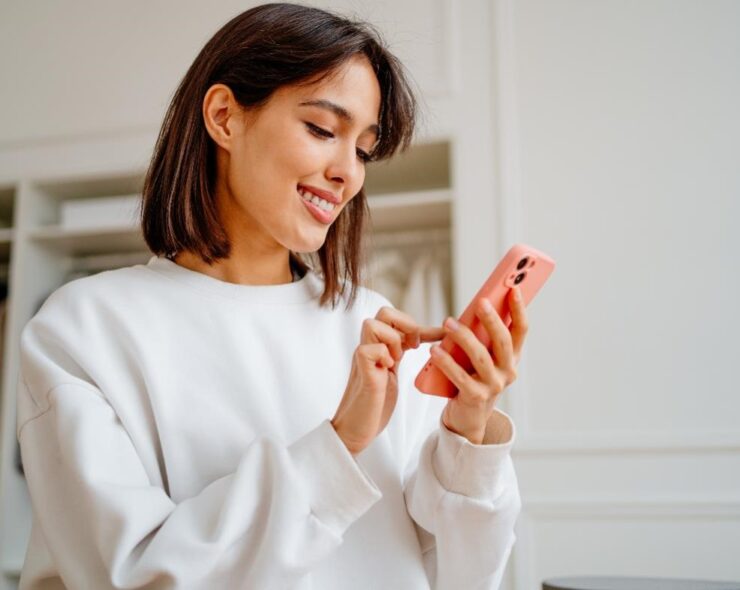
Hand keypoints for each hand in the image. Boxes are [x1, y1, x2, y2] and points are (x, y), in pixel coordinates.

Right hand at [332, 306, 444, 454]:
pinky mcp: (362, 373)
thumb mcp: (392, 374)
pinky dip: (382, 355)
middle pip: (383, 312)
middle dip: (405, 323)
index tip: (442, 334)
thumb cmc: (374, 405)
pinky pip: (368, 350)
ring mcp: (363, 359)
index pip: (396, 320)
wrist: (355, 431)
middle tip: (414, 345)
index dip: (421, 325)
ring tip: (398, 358)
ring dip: (392, 338)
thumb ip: (399, 356)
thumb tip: (423, 345)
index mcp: (379, 347)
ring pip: (371, 324)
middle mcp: (369, 348)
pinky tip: (388, 369)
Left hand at [430, 287, 527, 444]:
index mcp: (512, 358)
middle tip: (480, 302)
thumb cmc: (472, 378)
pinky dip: (446, 362)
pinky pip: (460, 377)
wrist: (467, 417)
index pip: (521, 330)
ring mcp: (494, 386)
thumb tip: (476, 307)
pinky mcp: (476, 398)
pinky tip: (435, 351)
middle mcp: (507, 371)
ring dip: (464, 337)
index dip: (519, 310)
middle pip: (503, 341)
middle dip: (493, 320)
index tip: (514, 288)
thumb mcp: (482, 357)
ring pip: (480, 357)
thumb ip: (482, 337)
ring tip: (448, 323)